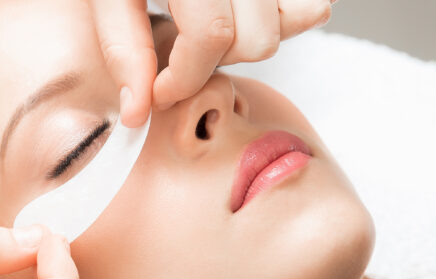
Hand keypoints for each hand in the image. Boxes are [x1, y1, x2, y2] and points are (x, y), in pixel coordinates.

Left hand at [88, 0, 334, 126]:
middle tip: (183, 51)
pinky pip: (312, 4)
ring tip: (209, 28)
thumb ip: (123, 49)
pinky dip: (282, 18)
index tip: (160, 93)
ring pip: (288, 24)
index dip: (184, 79)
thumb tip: (138, 112)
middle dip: (215, 62)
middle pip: (257, 38)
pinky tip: (239, 16)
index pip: (210, 35)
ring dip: (246, 41)